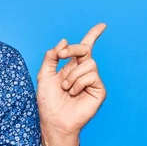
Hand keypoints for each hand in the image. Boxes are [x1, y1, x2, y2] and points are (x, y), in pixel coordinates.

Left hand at [36, 23, 106, 145]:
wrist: (54, 120)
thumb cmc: (48, 101)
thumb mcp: (44, 75)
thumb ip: (51, 57)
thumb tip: (63, 41)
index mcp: (70, 67)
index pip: (83, 49)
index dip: (93, 36)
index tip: (102, 26)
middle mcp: (82, 72)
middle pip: (85, 50)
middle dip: (73, 49)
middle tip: (61, 55)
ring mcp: (91, 80)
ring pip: (88, 63)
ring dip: (72, 75)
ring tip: (65, 88)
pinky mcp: (98, 90)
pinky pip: (91, 76)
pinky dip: (78, 83)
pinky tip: (73, 93)